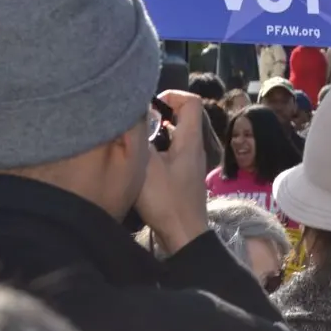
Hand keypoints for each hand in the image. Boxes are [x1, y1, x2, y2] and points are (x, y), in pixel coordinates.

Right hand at [134, 90, 208, 254]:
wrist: (184, 235)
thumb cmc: (167, 201)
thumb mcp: (147, 165)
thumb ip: (141, 138)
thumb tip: (135, 116)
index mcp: (190, 141)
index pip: (192, 102)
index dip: (172, 95)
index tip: (150, 105)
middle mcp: (194, 148)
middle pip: (183, 117)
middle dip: (160, 113)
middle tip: (138, 122)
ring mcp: (191, 163)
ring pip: (176, 135)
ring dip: (157, 132)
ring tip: (136, 139)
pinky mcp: (184, 176)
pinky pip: (172, 151)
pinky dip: (158, 149)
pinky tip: (140, 160)